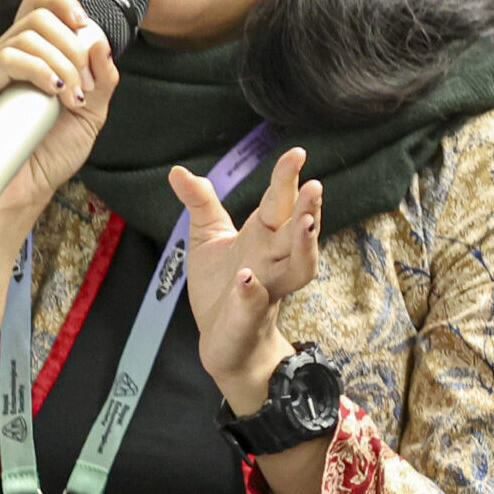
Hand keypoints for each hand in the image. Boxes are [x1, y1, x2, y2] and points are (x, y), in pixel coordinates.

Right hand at [0, 0, 116, 220]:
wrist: (27, 188)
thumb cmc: (51, 152)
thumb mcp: (92, 110)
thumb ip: (101, 76)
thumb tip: (99, 39)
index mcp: (28, 52)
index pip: (38, 3)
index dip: (64, 5)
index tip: (86, 30)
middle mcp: (4, 53)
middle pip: (38, 16)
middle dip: (73, 47)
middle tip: (85, 85)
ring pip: (28, 36)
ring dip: (62, 64)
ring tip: (72, 99)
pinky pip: (9, 59)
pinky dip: (40, 70)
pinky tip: (55, 93)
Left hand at [169, 148, 321, 412]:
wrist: (222, 340)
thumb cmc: (223, 284)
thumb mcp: (207, 237)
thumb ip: (199, 203)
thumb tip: (179, 170)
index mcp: (264, 237)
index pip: (281, 203)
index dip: (288, 179)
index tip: (296, 152)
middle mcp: (273, 261)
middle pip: (298, 233)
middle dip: (308, 210)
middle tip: (314, 186)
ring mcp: (265, 291)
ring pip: (297, 269)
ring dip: (302, 246)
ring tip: (304, 223)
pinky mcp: (248, 319)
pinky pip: (255, 305)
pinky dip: (252, 292)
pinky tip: (246, 277)